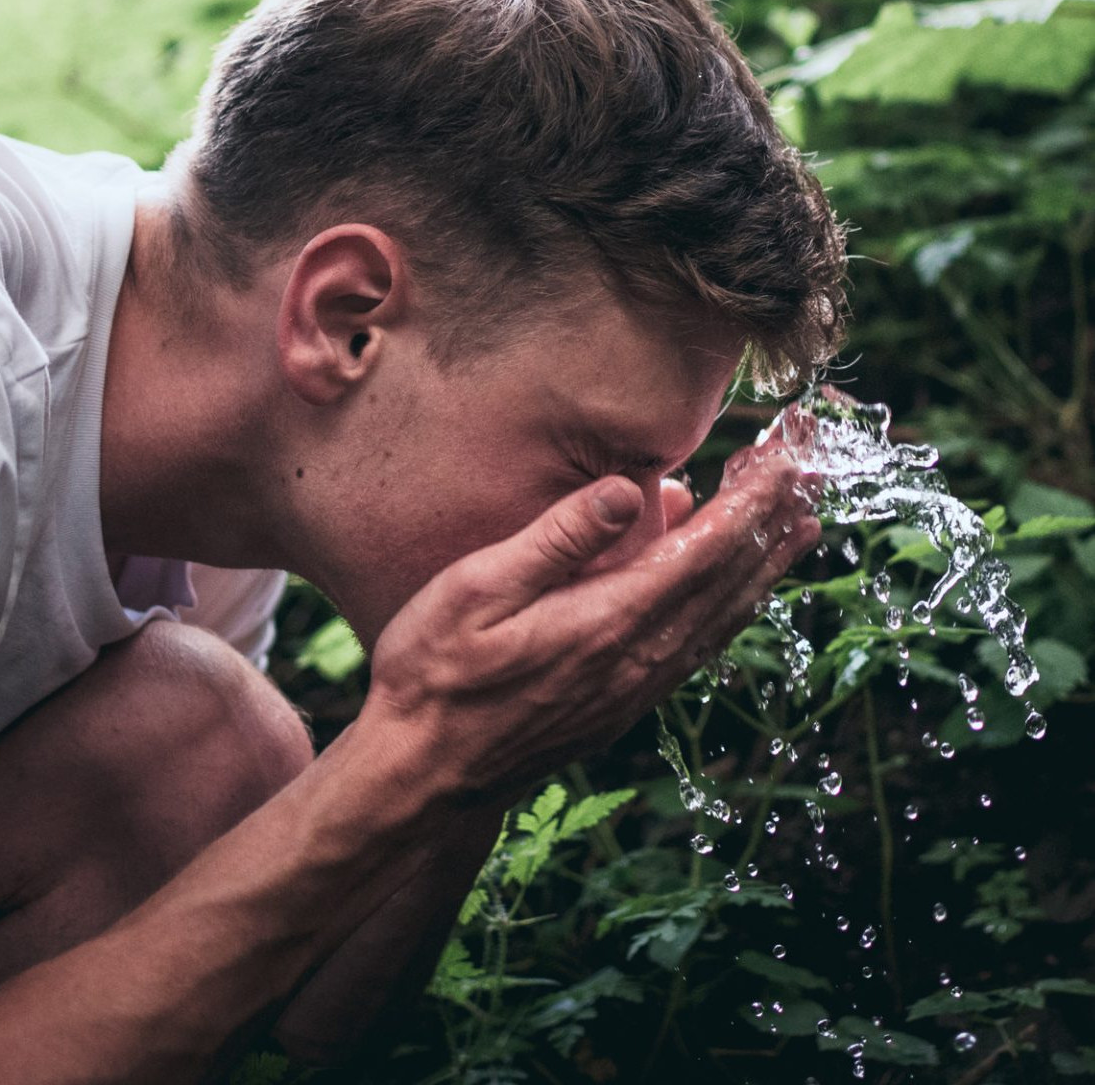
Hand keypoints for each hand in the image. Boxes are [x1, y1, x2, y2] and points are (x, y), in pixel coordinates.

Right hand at [363, 450, 818, 803]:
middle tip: (814, 474)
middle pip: (730, 580)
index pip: (705, 549)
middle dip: (775, 522)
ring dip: (766, 566)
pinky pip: (700, 646)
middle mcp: (639, 657)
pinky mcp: (623, 705)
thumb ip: (558, 539)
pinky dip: (733, 607)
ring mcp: (635, 687)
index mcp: (609, 619)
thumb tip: (628, 491)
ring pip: (723, 616)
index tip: (789, 460)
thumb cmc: (435, 673)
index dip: (752, 502)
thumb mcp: (478, 589)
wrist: (421, 775)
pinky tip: (739, 592)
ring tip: (802, 525)